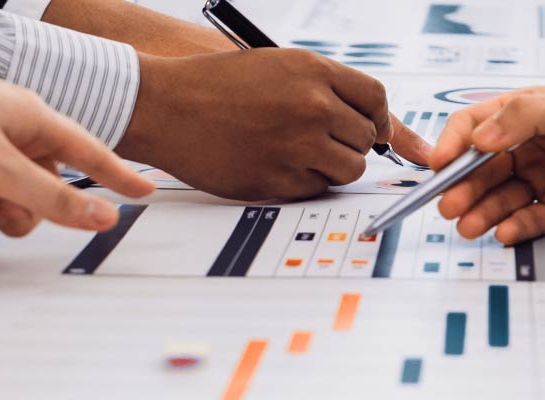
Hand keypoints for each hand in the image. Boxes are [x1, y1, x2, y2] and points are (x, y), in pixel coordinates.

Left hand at [0, 72, 154, 236]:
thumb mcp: (4, 169)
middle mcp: (13, 133)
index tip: (145, 190)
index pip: (90, 153)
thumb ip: (56, 200)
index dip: (119, 175)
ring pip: (12, 199)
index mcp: (35, 119)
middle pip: (46, 189)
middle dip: (25, 204)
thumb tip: (104, 217)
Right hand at [118, 50, 420, 200]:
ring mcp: (296, 145)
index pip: (375, 98)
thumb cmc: (215, 84)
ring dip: (334, 167)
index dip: (380, 118)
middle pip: (366, 138)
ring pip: (349, 169)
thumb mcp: (276, 65)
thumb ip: (322, 87)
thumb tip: (371, 121)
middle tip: (326, 143)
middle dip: (351, 144)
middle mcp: (311, 107)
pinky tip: (281, 167)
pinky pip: (317, 189)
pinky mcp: (277, 179)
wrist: (164, 106)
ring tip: (306, 156)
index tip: (376, 130)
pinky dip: (306, 182)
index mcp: (313, 71)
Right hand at [432, 86, 544, 243]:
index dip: (454, 143)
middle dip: (462, 187)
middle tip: (449, 204)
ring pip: (500, 198)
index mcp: (531, 113)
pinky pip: (529, 221)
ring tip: (468, 224)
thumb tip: (481, 136)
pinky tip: (502, 231)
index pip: (478, 125)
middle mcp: (533, 146)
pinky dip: (513, 227)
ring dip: (480, 211)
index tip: (438, 164)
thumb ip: (528, 117)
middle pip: (483, 168)